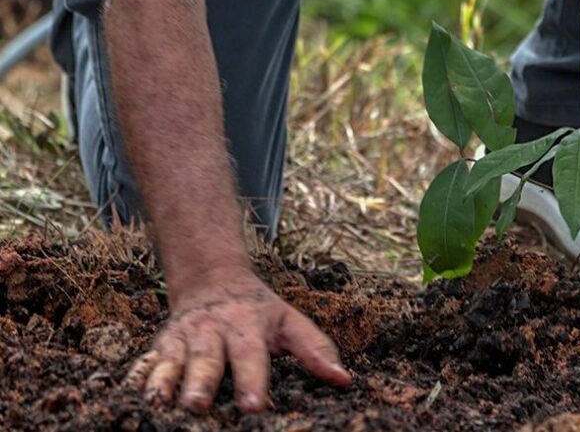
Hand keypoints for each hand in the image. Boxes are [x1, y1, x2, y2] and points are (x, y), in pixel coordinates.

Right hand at [124, 268, 350, 412]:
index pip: (251, 357)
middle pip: (206, 362)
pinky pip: (145, 363)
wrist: (213, 279)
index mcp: (246, 328)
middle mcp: (211, 332)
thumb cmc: (258, 310)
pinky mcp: (160, 345)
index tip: (254, 408)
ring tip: (157, 405)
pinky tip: (127, 396)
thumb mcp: (291, 321)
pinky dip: (136, 378)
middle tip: (198, 407)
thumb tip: (344, 379)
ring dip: (163, 383)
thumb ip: (316, 349)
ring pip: (171, 363)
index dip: (253, 382)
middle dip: (201, 385)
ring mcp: (183, 339)